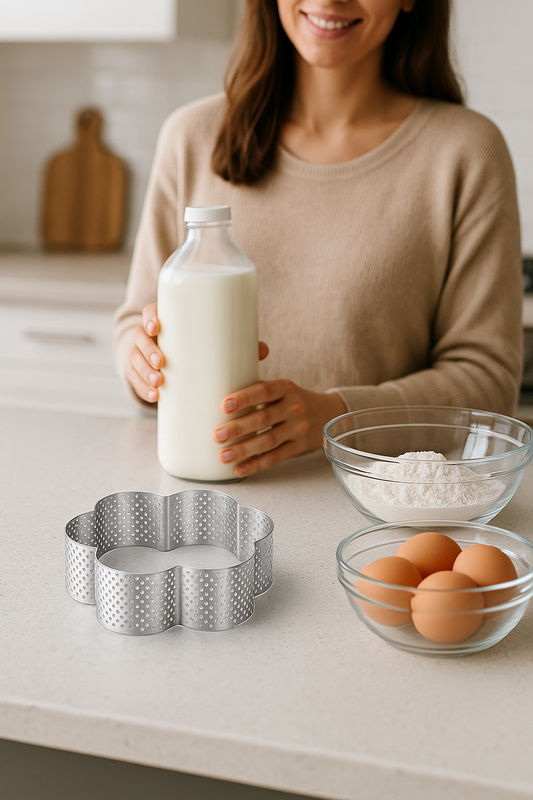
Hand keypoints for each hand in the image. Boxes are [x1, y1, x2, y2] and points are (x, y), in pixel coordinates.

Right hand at [125, 309, 270, 404]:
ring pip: (134, 360)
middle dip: (148, 351)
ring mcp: (140, 355)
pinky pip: (135, 380)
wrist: (167, 357)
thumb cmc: (194, 344)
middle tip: (162, 363)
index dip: (150, 318)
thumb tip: (263, 350)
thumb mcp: (207, 340)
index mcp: (165, 321)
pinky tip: (155, 397)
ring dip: (144, 373)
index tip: (157, 328)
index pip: (150, 312)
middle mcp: (148, 336)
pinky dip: (143, 389)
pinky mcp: (138, 373)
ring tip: (160, 384)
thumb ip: (235, 342)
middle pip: (139, 337)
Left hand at [213, 380, 346, 477]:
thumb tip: (217, 391)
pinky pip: (275, 457)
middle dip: (238, 428)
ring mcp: (298, 428)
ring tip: (223, 456)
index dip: (244, 398)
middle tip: (217, 435)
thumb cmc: (290, 400)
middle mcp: (294, 407)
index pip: (264, 391)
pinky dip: (256, 464)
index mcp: (285, 388)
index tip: (224, 406)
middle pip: (263, 418)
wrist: (326, 413)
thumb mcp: (281, 388)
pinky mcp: (300, 446)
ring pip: (268, 441)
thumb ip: (256, 389)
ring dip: (244, 450)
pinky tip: (239, 469)